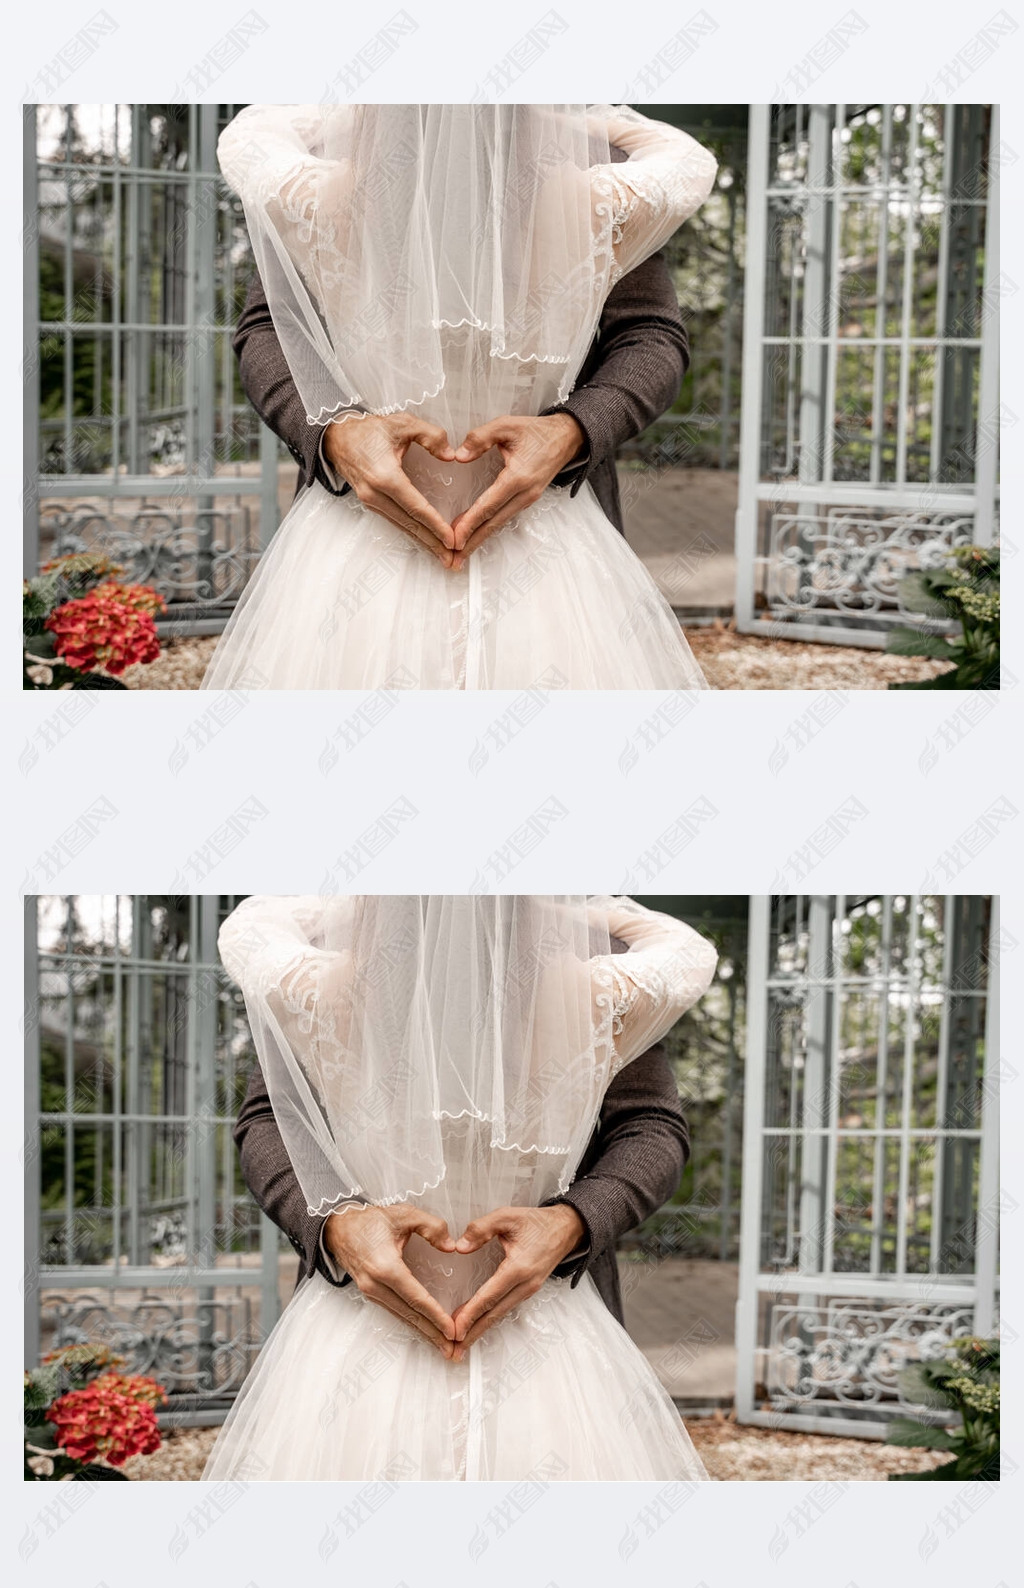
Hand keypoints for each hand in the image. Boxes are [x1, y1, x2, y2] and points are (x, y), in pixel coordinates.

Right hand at [323, 413, 457, 565]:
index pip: (415, 507)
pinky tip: (425, 541)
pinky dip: (412, 533)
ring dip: (423, 542)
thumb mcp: (402, 423)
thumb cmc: (369, 430)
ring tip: (443, 556)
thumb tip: (450, 456)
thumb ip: (430, 436)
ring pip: (402, 526)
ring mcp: (370, 501)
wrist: (336, 436)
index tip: (451, 539)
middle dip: (432, 543)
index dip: (435, 525)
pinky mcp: (370, 503)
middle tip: (452, 559)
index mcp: (385, 476)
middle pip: (409, 524)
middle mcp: (375, 494)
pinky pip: (395, 521)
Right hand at [323, 1202, 457, 1355]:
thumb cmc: (371, 1220)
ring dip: (423, 1332)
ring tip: (443, 1346)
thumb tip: (451, 1247)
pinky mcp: (370, 1293)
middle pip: (409, 1314)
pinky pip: (394, 1311)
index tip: (452, 1330)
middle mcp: (375, 1284)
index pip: (415, 1297)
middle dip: (433, 1333)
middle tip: (453, 1349)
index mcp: (385, 1266)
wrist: (338, 1226)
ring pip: (401, 1316)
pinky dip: (411, 1322)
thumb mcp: (404, 1214)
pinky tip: (424, 1329)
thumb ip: (431, 1227)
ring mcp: (370, 1291)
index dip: (435, 1315)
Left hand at [449, 413, 585, 555]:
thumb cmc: (536, 431)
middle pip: (494, 523)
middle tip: (453, 559)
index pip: (489, 504)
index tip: (455, 537)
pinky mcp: (527, 500)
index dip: (470, 522)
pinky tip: (475, 535)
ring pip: (499, 523)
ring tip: (460, 553)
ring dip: (479, 539)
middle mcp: (525, 494)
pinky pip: (504, 517)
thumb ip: (480, 438)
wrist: (567, 438)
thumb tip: (459, 456)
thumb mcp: (507, 425)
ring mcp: (528, 499)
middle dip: (472, 542)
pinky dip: (488, 528)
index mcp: (518, 477)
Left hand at [449, 1203, 585, 1357]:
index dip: (471, 1313)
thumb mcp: (507, 1216)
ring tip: (461, 1342)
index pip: (490, 1295)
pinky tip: (478, 1324)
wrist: (566, 1228)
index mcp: (519, 1267)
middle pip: (495, 1313)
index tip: (455, 1328)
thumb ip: (481, 1228)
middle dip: (473, 1332)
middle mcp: (525, 1284)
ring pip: (500, 1313)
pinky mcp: (528, 1290)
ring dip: (480, 1328)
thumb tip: (460, 1247)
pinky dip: (490, 1318)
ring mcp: (529, 1290)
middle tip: (453, 1349)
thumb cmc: (536, 1222)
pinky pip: (506, 1307)